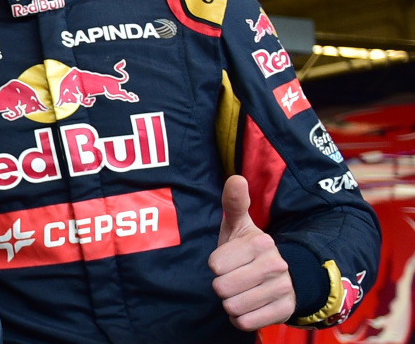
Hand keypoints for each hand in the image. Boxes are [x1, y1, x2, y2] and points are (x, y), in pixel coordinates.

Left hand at [208, 175, 295, 330]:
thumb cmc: (247, 250)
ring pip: (233, 307)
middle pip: (222, 288)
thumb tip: (236, 178)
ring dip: (230, 303)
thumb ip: (234, 203)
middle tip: (232, 279)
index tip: (227, 261)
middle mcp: (275, 265)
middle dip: (221, 286)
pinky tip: (248, 306)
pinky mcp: (284, 311)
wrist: (281, 276)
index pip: (215, 265)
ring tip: (240, 292)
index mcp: (260, 242)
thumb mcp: (238, 225)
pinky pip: (246, 323)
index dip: (216, 266)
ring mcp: (282, 289)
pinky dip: (241, 318)